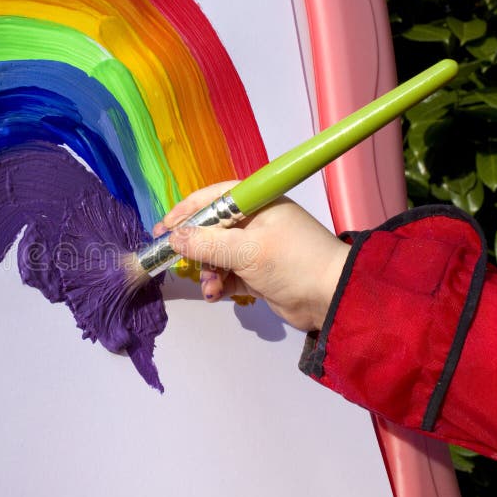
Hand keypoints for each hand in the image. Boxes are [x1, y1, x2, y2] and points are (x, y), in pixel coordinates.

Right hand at [153, 181, 349, 330]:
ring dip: (207, 271)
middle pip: (211, 228)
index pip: (213, 198)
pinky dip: (219, 284)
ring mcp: (257, 249)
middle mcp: (255, 222)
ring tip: (209, 286)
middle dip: (194, 247)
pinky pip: (228, 274)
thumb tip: (174, 238)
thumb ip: (206, 243)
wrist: (333, 298)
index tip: (163, 229)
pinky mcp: (258, 274)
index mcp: (257, 203)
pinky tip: (216, 294)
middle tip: (173, 260)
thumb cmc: (293, 262)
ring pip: (217, 255)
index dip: (186, 211)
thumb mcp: (246, 250)